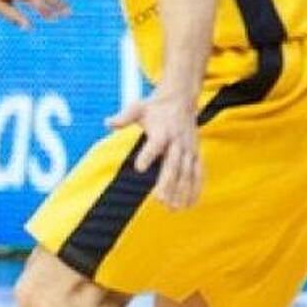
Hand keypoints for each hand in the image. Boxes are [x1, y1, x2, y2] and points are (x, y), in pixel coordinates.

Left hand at [105, 91, 200, 209]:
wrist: (181, 98)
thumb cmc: (156, 106)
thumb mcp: (138, 107)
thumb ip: (123, 117)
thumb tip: (107, 123)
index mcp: (162, 130)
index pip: (155, 144)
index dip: (148, 155)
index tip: (139, 168)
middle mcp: (178, 141)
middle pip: (173, 164)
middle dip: (168, 183)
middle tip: (159, 200)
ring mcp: (189, 148)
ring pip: (187, 172)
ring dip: (182, 191)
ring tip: (173, 208)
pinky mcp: (197, 153)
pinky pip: (199, 173)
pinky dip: (196, 189)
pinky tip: (190, 204)